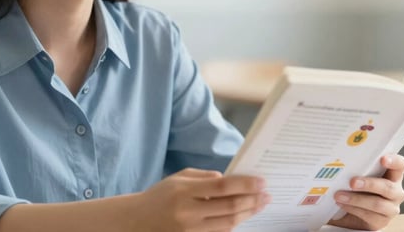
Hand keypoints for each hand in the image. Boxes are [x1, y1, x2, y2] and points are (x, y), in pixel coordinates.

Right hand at [129, 168, 269, 231]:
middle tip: (267, 194)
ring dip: (248, 213)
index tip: (261, 182)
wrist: (137, 221)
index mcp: (185, 191)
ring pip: (228, 223)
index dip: (245, 185)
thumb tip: (229, 180)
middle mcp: (189, 212)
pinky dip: (234, 225)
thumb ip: (204, 177)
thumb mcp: (178, 178)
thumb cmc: (160, 196)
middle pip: (229, 207)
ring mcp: (191, 230)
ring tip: (260, 205)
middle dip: (252, 200)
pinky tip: (243, 216)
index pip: (222, 187)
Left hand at [327, 154, 403, 230]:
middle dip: (369, 184)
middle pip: (388, 187)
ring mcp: (391, 208)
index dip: (394, 161)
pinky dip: (352, 208)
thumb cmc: (356, 187)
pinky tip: (341, 204)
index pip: (400, 165)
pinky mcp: (382, 221)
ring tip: (339, 195)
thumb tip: (340, 162)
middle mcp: (395, 191)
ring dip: (356, 199)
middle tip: (352, 182)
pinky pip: (369, 215)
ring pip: (377, 204)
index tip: (382, 159)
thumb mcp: (358, 174)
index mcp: (392, 175)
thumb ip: (357, 168)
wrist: (350, 212)